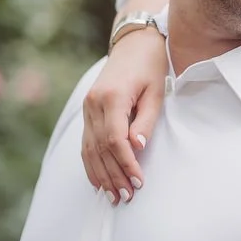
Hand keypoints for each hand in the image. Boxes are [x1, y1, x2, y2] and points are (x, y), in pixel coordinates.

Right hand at [81, 28, 165, 203]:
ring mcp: (87, 107)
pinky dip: (91, 163)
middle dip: (114, 175)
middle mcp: (94, 104)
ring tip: (113, 195)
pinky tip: (98, 181)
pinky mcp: (87, 110)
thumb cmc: (150, 66)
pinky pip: (85, 142)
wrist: (134, 43)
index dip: (126, 164)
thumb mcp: (156, 93)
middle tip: (126, 197)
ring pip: (89, 149)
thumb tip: (136, 148)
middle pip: (100, 148)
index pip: (115, 140)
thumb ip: (145, 122)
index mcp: (111, 97)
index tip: (138, 182)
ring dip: (101, 174)